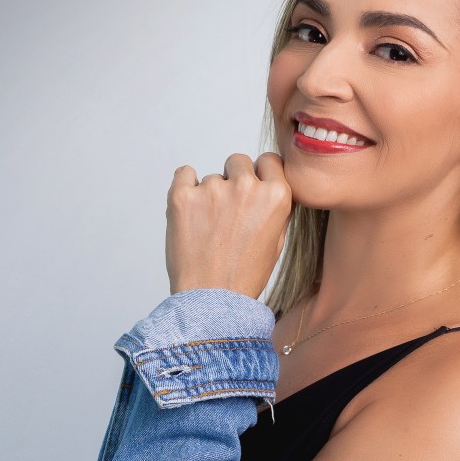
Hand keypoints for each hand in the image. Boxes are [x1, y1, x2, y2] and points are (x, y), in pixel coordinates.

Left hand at [165, 153, 293, 299]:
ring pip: (211, 177)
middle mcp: (246, 187)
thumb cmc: (244, 276)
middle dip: (234, 180)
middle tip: (228, 213)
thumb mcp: (277, 242)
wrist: (211, 300)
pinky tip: (191, 213)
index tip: (253, 187)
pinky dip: (186, 188)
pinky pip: (184, 174)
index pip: (269, 160)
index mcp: (275, 197)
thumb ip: (276, 207)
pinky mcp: (182, 195)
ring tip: (209, 230)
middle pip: (238, 161)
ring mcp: (213, 189)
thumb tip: (269, 186)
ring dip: (210, 196)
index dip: (260, 174)